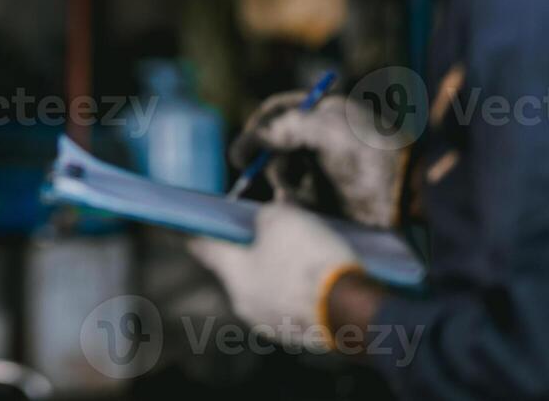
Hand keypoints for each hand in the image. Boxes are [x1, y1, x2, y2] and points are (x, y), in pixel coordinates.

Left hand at [189, 203, 363, 349]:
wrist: (350, 307)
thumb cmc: (307, 260)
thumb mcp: (282, 220)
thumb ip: (266, 214)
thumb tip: (266, 215)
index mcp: (232, 275)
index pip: (204, 248)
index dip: (201, 232)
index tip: (197, 224)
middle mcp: (244, 303)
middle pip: (238, 268)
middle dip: (251, 247)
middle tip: (268, 228)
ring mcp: (270, 322)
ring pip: (265, 287)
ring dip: (275, 268)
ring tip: (299, 248)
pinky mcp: (297, 334)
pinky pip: (288, 304)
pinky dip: (295, 288)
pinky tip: (313, 273)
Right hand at [231, 92, 406, 227]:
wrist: (408, 200)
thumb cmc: (370, 156)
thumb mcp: (328, 130)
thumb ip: (286, 127)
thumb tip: (256, 135)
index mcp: (327, 114)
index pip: (281, 111)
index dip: (258, 126)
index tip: (241, 149)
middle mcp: (324, 139)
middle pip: (277, 143)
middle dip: (267, 155)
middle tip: (248, 167)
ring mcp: (325, 170)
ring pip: (283, 171)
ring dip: (281, 179)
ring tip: (292, 192)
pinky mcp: (328, 200)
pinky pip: (296, 198)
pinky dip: (291, 201)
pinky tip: (297, 205)